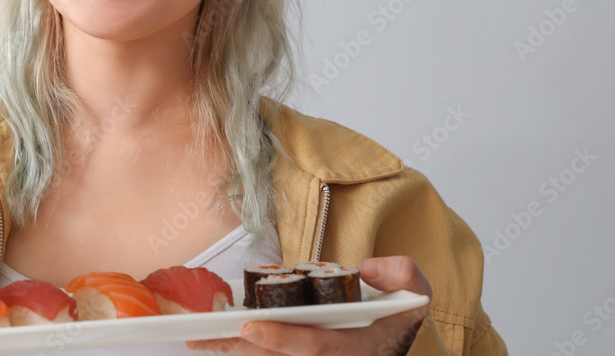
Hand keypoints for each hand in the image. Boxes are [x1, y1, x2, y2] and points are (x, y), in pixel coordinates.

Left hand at [187, 256, 431, 354]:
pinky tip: (215, 338)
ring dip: (233, 351)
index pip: (317, 347)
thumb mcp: (417, 289)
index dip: (283, 339)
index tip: (252, 325)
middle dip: (241, 348)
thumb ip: (400, 274)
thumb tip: (365, 267)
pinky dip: (241, 349)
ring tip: (196, 338)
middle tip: (203, 336)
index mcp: (359, 349)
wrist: (403, 341)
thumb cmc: (403, 313)